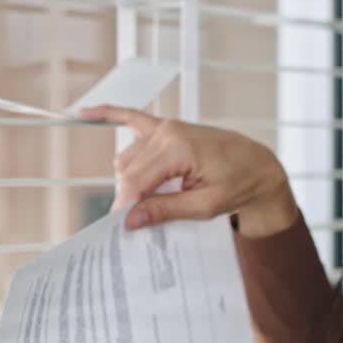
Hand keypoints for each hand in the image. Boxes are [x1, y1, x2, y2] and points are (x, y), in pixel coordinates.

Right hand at [77, 106, 298, 236]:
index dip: (126, 207)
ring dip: (133, 179)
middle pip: (128, 171)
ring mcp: (165, 126)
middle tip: (145, 220)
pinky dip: (108, 114)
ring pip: (127, 159)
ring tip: (160, 196)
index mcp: (178, 148)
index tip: (121, 229)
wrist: (258, 165)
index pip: (135, 181)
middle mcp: (167, 131)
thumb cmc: (238, 184)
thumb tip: (130, 219)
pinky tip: (83, 113)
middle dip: (132, 198)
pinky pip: (130, 118)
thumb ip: (166, 210)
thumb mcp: (205, 206)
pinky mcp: (165, 126)